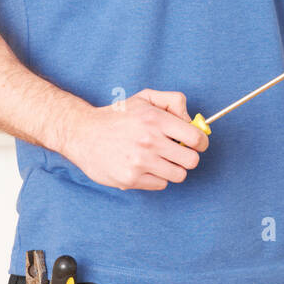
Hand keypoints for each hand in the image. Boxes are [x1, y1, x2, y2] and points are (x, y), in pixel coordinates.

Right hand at [63, 88, 208, 189]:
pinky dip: (157, 178)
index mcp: (155, 120)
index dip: (201, 142)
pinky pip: (161, 184)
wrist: (82, 134)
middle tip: (177, 152)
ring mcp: (139, 162)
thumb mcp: (145, 98)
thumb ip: (173, 101)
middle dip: (188, 156)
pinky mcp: (130, 179)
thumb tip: (192, 121)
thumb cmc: (117, 116)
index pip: (196, 138)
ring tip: (160, 159)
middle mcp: (149, 141)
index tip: (197, 143)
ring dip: (173, 168)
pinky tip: (144, 167)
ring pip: (178, 175)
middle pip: (191, 160)